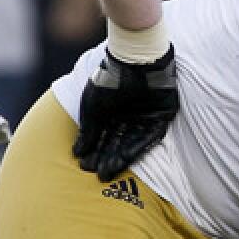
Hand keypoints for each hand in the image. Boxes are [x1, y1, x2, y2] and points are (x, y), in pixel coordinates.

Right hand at [72, 46, 178, 180]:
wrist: (134, 63)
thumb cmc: (109, 82)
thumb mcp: (92, 108)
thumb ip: (88, 131)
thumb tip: (77, 152)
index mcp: (112, 112)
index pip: (103, 137)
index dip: (95, 152)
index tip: (85, 166)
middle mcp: (128, 116)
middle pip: (117, 142)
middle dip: (106, 158)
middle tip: (97, 174)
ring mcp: (145, 117)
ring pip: (131, 143)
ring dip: (119, 157)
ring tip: (108, 171)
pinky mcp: (161, 117)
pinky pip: (149, 137)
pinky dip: (137, 148)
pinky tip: (125, 160)